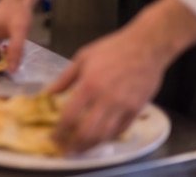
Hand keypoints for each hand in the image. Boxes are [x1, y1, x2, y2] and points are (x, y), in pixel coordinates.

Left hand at [47, 26, 165, 152]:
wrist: (146, 46)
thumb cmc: (113, 48)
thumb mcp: (83, 57)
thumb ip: (65, 78)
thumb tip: (49, 93)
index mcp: (89, 85)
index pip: (69, 116)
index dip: (59, 131)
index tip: (54, 137)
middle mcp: (105, 99)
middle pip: (86, 132)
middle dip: (73, 144)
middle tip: (65, 148)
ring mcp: (123, 106)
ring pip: (104, 136)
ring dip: (90, 146)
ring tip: (80, 148)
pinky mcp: (137, 109)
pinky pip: (121, 130)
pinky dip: (108, 138)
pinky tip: (99, 137)